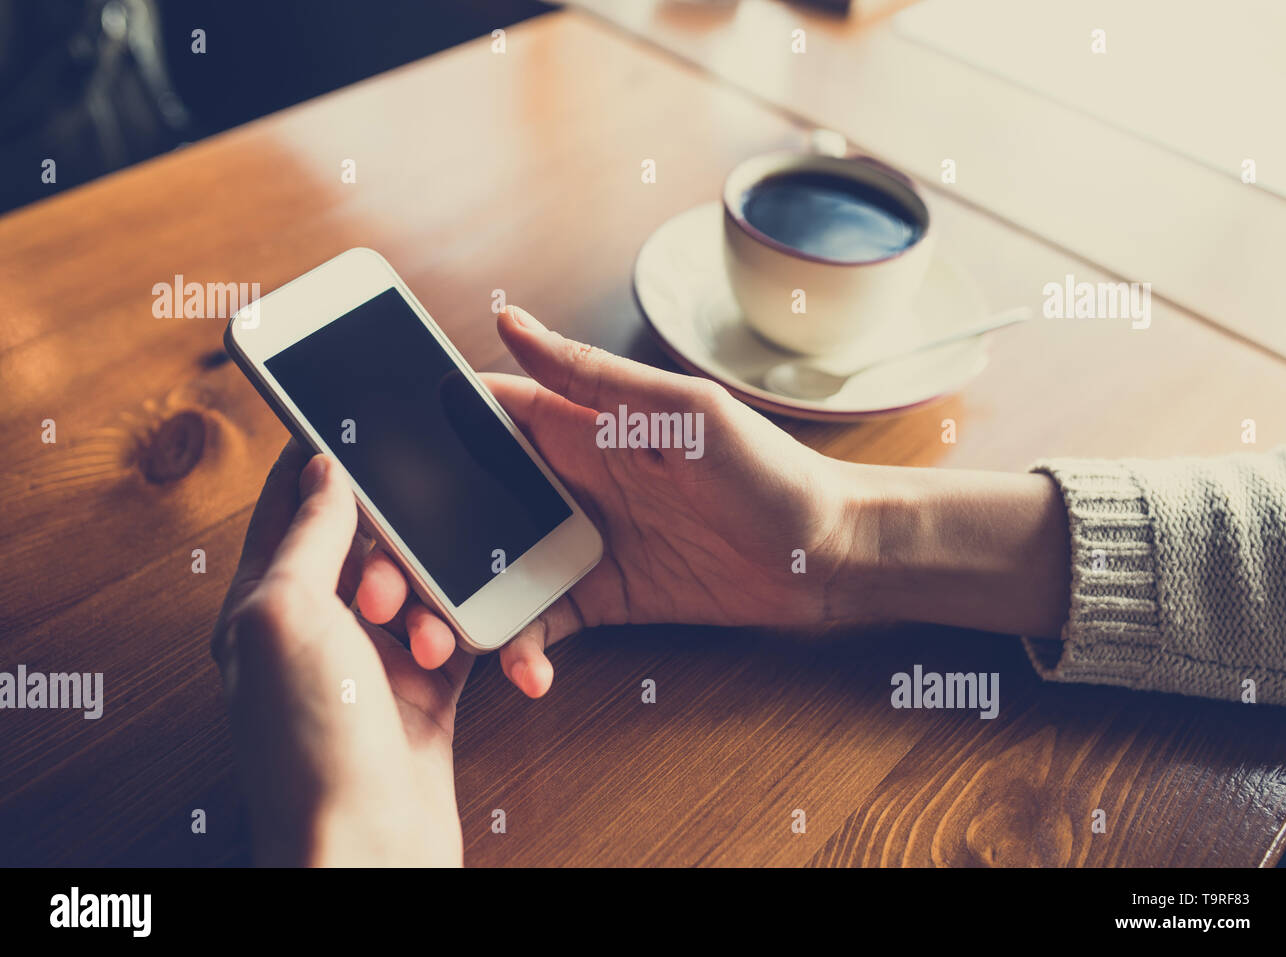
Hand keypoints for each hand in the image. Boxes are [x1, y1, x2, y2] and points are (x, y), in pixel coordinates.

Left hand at [211, 442, 472, 865]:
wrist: (368, 845)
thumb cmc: (308, 746)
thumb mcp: (286, 615)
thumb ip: (306, 535)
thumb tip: (322, 468)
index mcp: (261, 603)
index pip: (288, 505)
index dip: (321, 459)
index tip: (361, 419)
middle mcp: (315, 628)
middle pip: (368, 541)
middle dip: (397, 546)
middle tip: (398, 577)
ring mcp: (372, 659)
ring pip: (421, 582)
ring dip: (436, 598)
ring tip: (425, 641)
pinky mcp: (425, 688)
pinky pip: (458, 631)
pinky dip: (472, 632)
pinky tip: (478, 646)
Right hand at [354, 306, 870, 698]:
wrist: (830, 555)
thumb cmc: (769, 469)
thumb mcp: (681, 412)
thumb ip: (593, 377)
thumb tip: (509, 319)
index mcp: (581, 425)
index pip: (483, 417)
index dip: (423, 431)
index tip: (367, 459)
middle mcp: (570, 481)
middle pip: (470, 501)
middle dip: (421, 538)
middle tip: (383, 581)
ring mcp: (582, 543)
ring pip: (492, 569)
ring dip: (458, 604)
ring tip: (438, 642)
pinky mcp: (603, 598)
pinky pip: (541, 625)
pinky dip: (520, 650)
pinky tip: (522, 673)